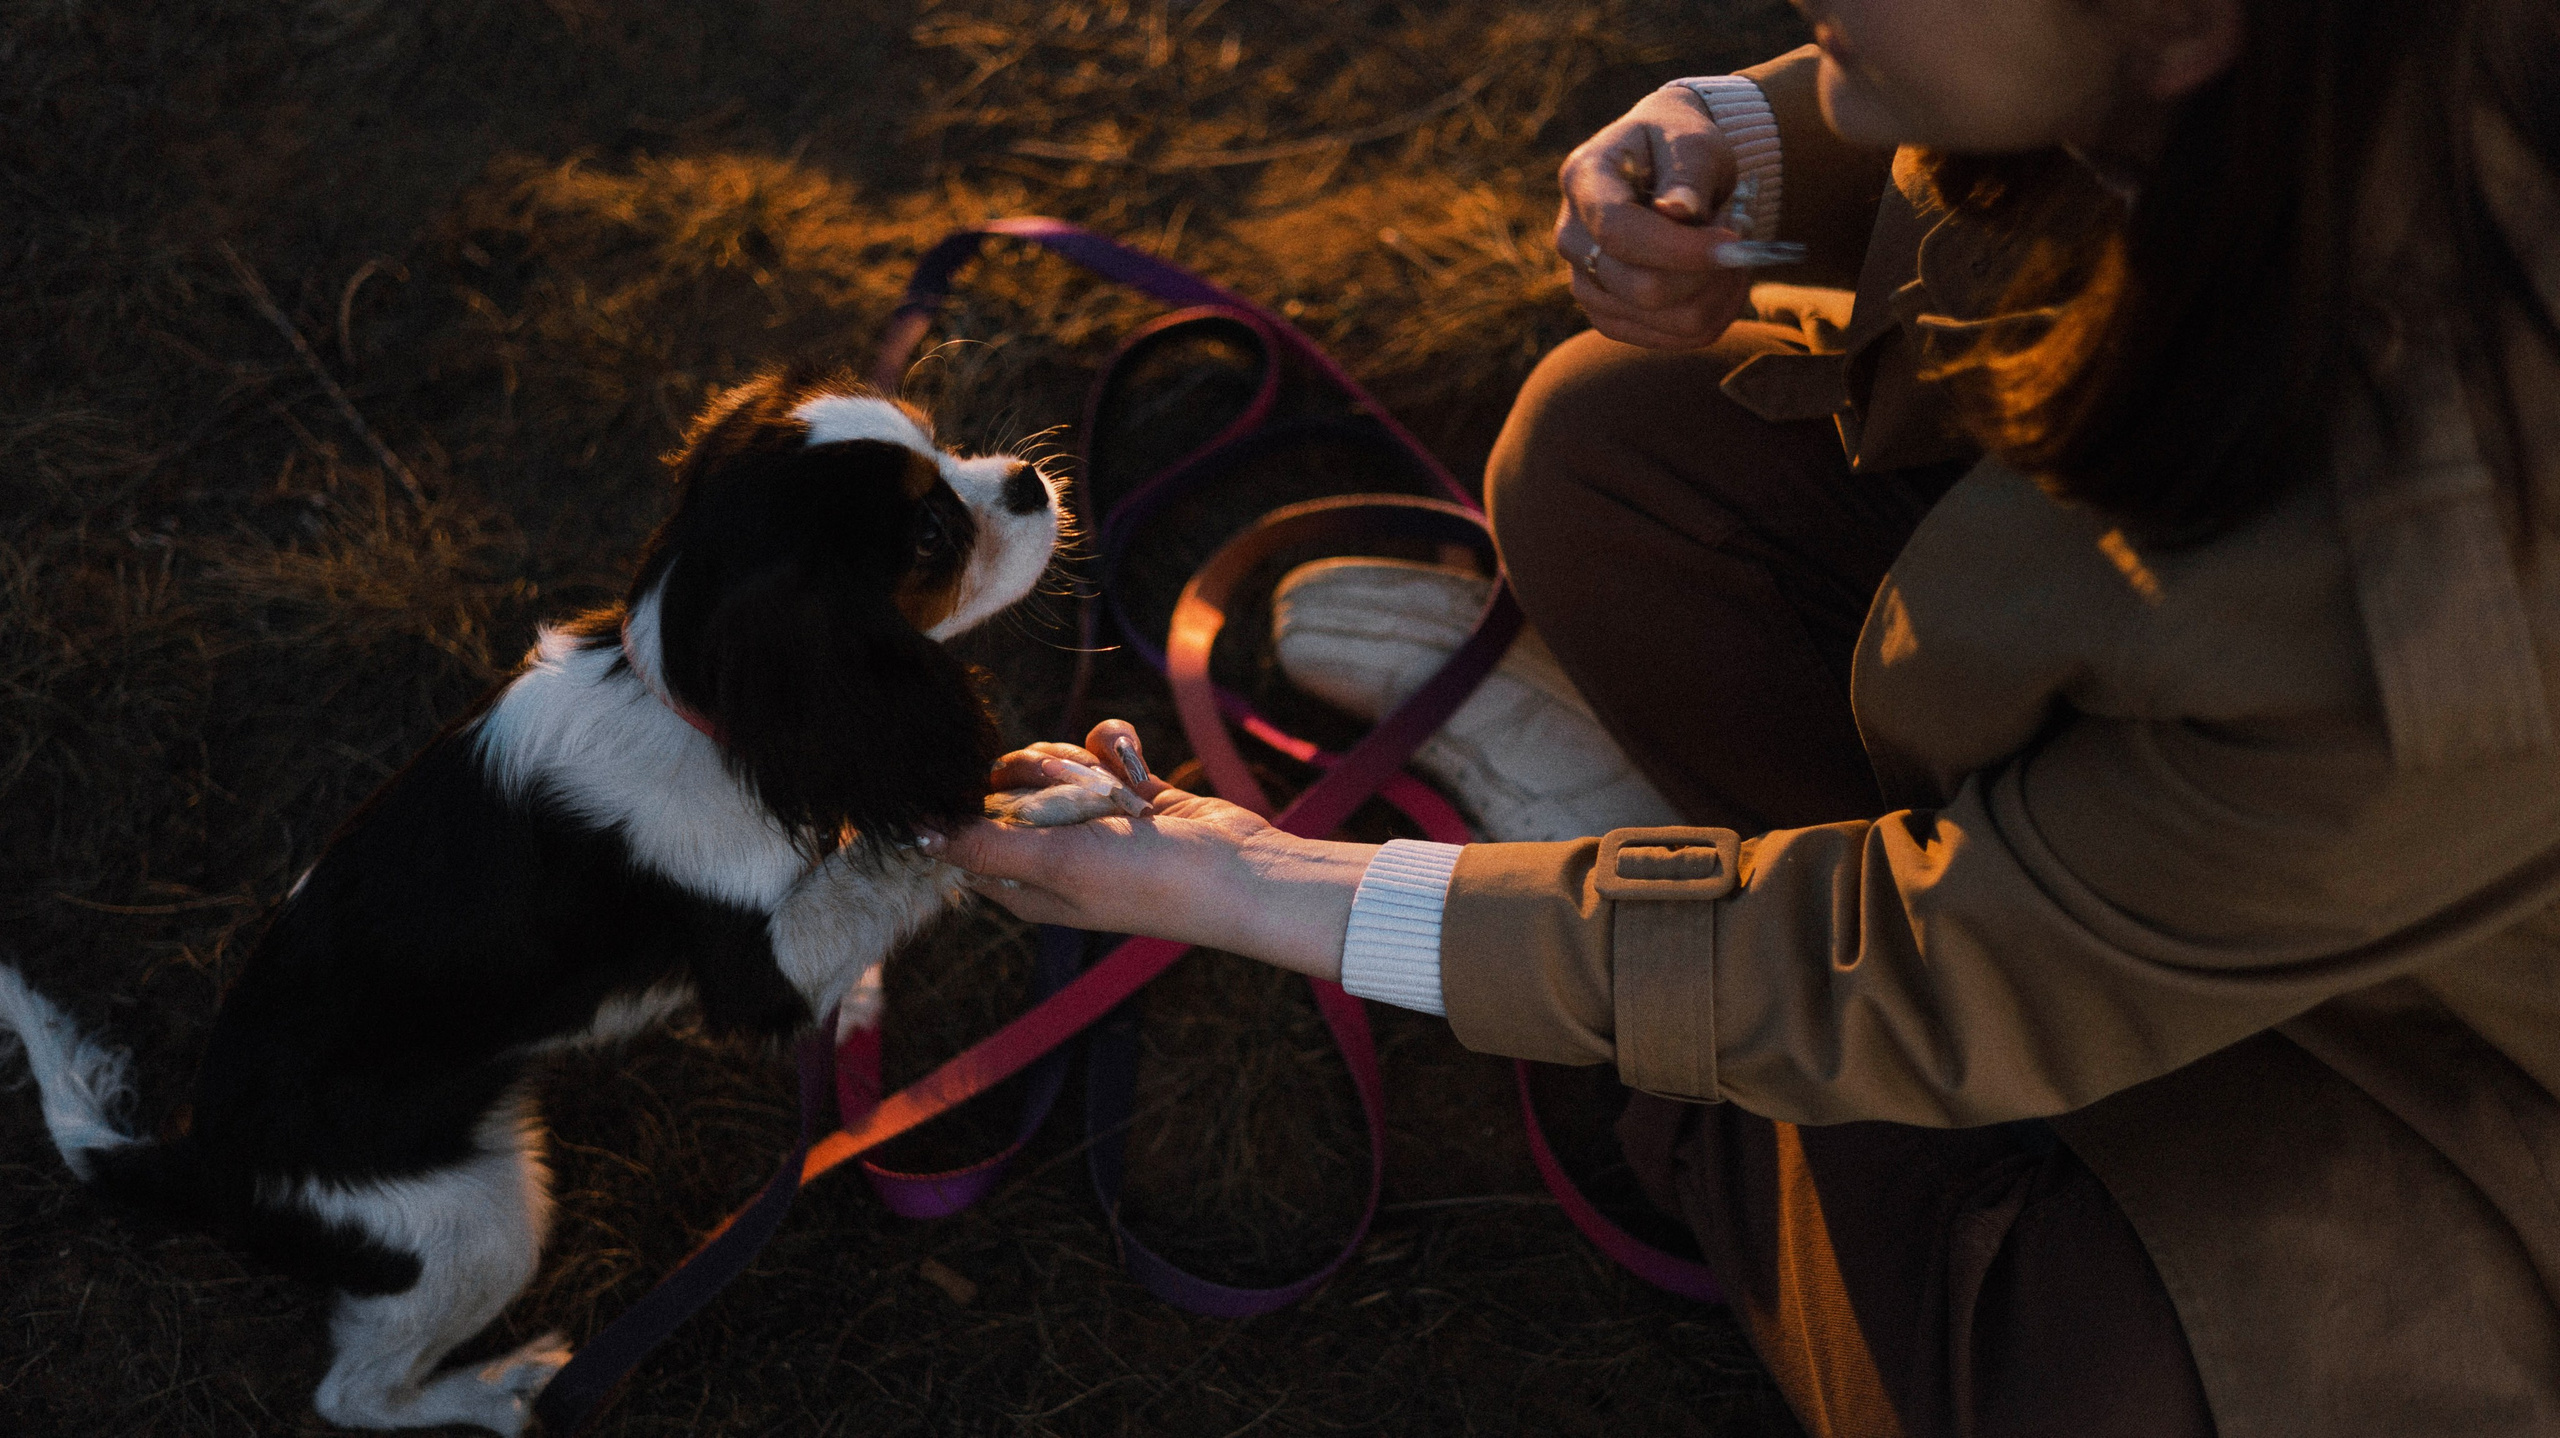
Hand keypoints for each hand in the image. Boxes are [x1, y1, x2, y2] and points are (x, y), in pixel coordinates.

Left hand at [926, 721, 1373, 980]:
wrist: (1238, 873)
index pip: (966, 836)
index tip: (997, 790)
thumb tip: (912, 832)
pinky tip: (1136, 767)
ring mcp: (1091, 821)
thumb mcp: (1054, 863)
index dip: (972, 805)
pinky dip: (1117, 750)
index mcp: (1023, 885)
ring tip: (1117, 790)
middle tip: (1077, 793)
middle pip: (1007, 786)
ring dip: (1082, 763)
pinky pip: (1100, 750)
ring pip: (1054, 761)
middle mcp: (1052, 853)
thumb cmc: (1145, 882)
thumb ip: (981, 844)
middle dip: (1040, 775)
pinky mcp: (1127, 792)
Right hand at [1554, 86, 1754, 348]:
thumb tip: (1679, 212)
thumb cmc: (1680, 144)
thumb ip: (1688, 172)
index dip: (1677, 248)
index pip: (1617, 230)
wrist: (1666, 165)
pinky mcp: (1610, 315)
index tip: (1733, 243)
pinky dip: (1714, 314)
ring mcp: (1585, 282)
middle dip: (1708, 272)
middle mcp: (1572, 237)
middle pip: (1641, 288)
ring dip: (1719, 294)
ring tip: (1735, 255)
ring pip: (1665, 321)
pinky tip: (1724, 281)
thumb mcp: (1694, 140)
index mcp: (1583, 179)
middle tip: (1740, 237)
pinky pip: (1673, 339)